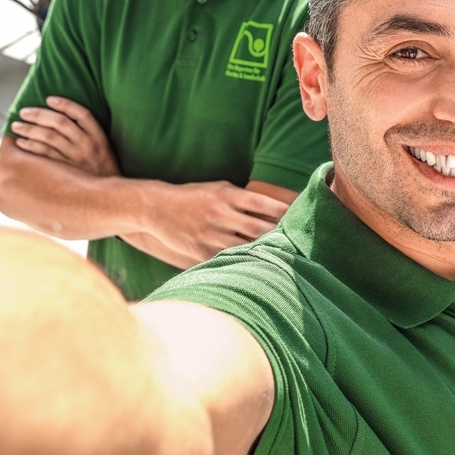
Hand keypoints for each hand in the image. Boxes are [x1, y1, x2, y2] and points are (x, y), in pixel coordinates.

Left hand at [11, 97, 118, 177]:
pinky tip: (21, 143)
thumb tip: (61, 121)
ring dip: (30, 129)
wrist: (109, 201)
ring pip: (49, 137)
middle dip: (39, 114)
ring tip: (17, 126)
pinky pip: (44, 155)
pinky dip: (31, 147)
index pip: (82, 114)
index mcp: (99, 138)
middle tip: (23, 112)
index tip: (49, 99)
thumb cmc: (102, 173)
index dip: (65, 104)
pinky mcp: (65, 172)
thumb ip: (88, 137)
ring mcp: (76, 160)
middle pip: (60, 122)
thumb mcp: (104, 151)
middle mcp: (88, 146)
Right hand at [132, 181, 292, 268]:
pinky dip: (243, 261)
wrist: (157, 208)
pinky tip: (257, 266)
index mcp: (226, 196)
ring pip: (245, 246)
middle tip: (297, 240)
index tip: (297, 216)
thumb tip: (272, 208)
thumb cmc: (194, 196)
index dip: (283, 211)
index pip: (263, 204)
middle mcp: (220, 214)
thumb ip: (242, 197)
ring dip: (264, 251)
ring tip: (283, 256)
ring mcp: (211, 234)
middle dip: (278, 234)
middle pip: (258, 228)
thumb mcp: (218, 188)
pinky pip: (228, 259)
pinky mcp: (201, 251)